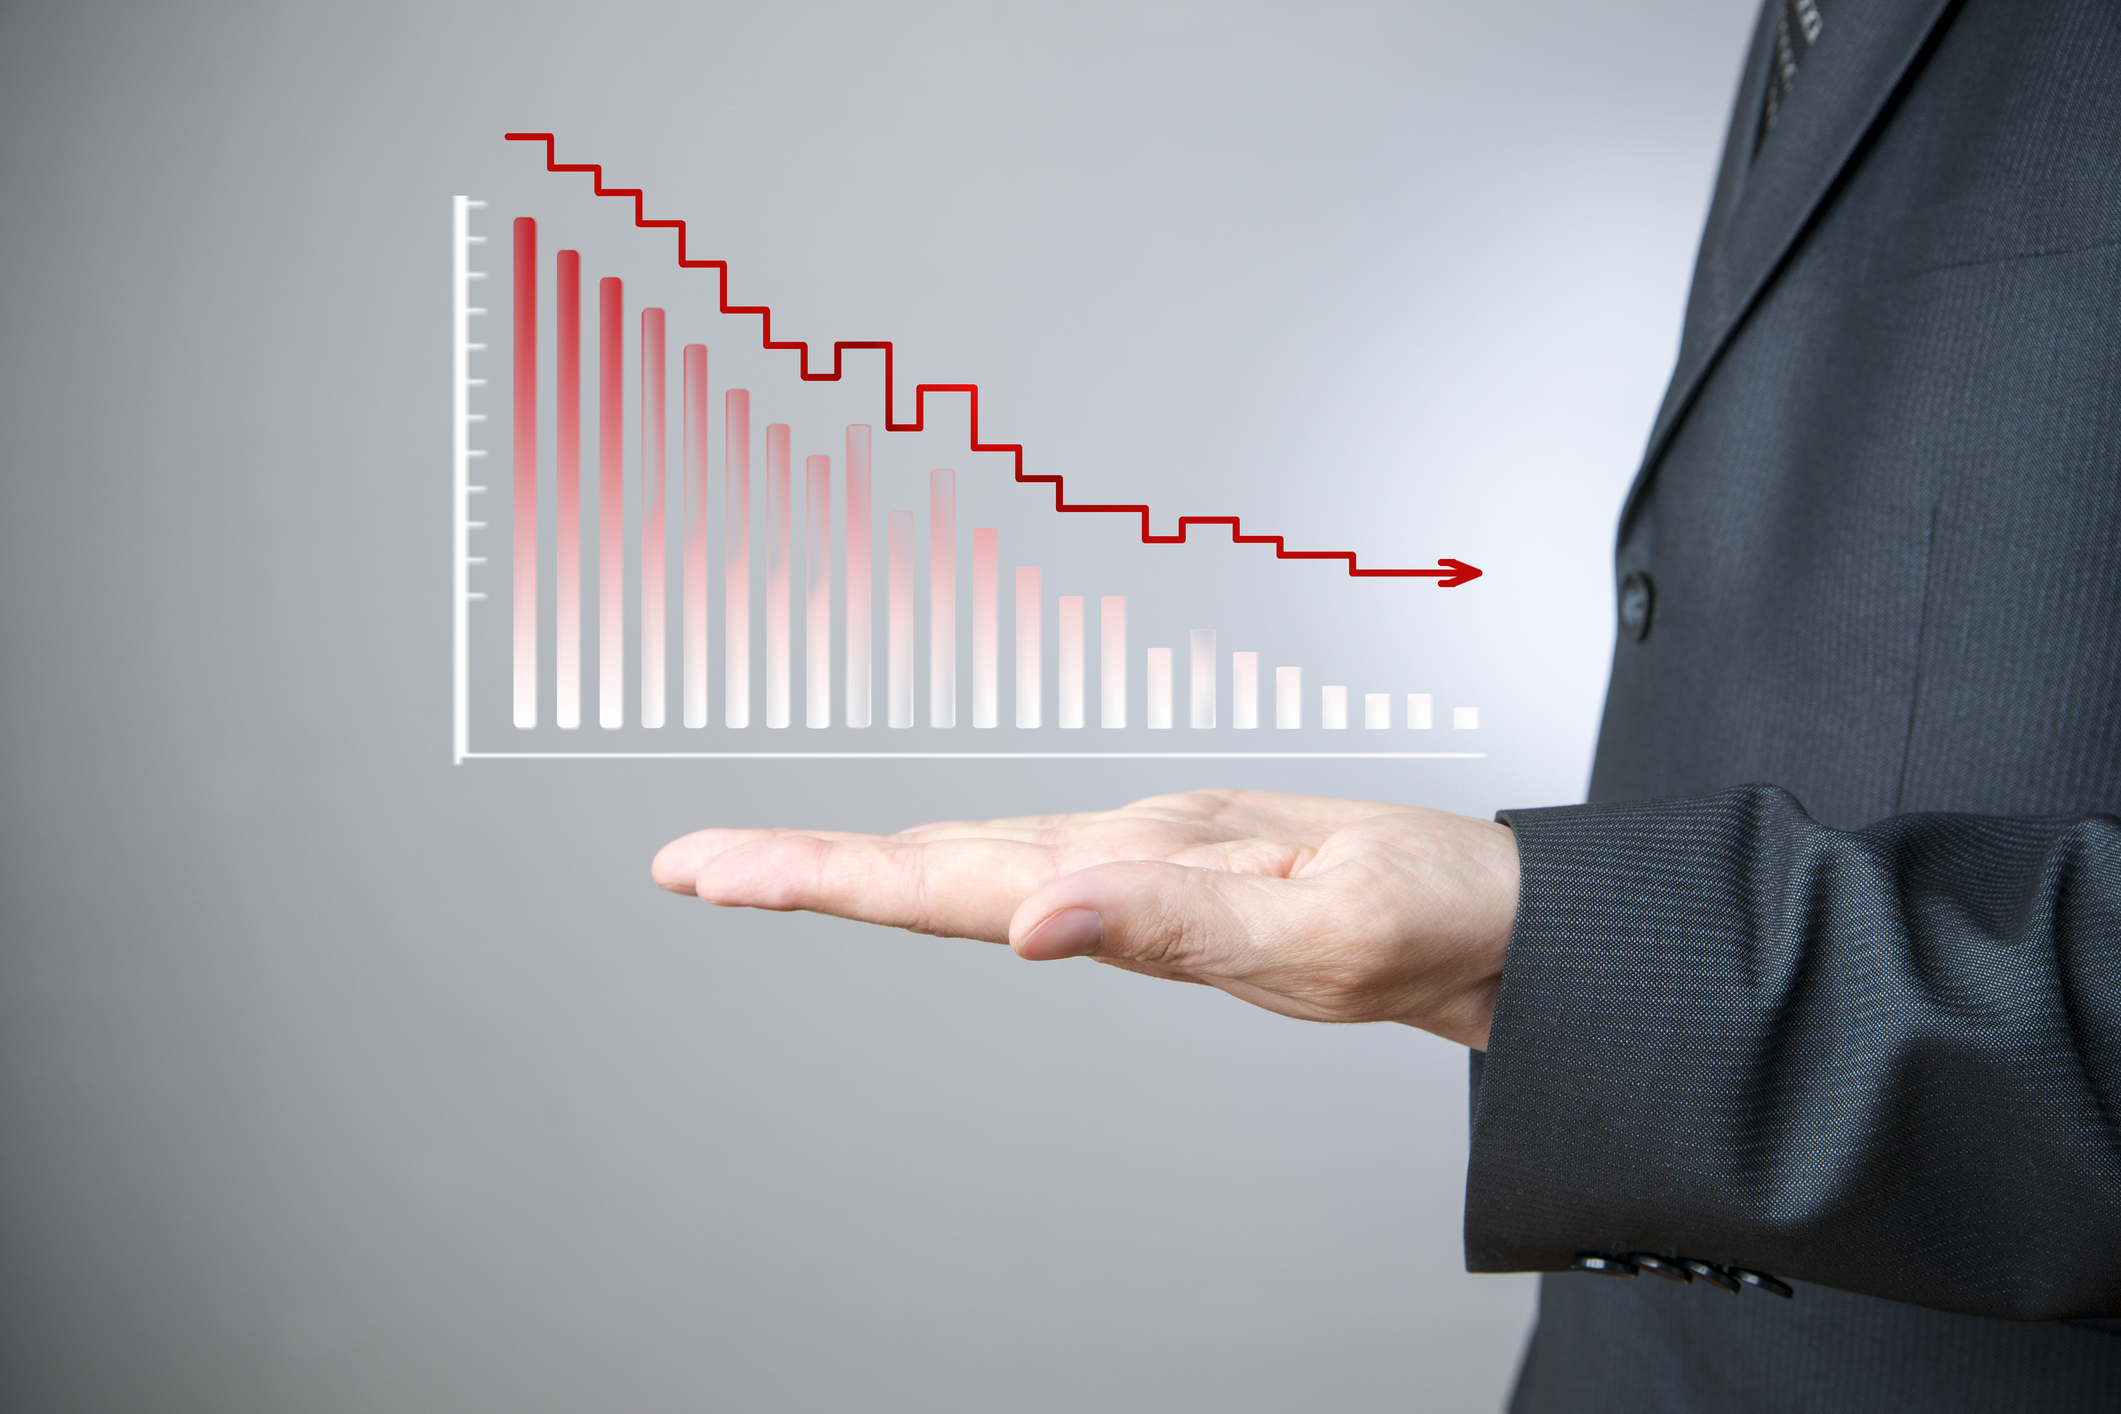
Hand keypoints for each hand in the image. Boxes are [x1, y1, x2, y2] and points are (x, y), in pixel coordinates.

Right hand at [651, 790, 1519, 1048]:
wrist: (1507, 914)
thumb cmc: (1430, 914)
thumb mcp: (1324, 930)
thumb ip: (1176, 921)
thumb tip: (1033, 916)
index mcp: (1146, 853)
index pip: (955, 873)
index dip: (823, 874)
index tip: (714, 871)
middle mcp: (1129, 845)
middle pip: (937, 855)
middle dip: (803, 862)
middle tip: (686, 866)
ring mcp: (1140, 862)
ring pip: (970, 862)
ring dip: (857, 866)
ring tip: (758, 870)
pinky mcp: (1159, 887)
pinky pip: (1022, 880)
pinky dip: (940, 882)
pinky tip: (918, 884)